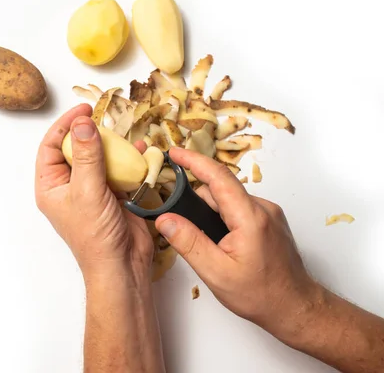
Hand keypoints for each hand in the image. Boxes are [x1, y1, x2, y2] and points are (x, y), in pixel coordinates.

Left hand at [35, 104, 153, 282]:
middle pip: (75, 149)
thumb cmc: (95, 235)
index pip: (51, 147)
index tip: (83, 110)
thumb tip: (83, 124)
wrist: (121, 265)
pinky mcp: (113, 195)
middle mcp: (69, 186)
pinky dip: (129, 160)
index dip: (65, 125)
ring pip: (98, 158)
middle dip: (89, 133)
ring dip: (111, 145)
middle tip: (103, 119)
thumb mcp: (87, 191)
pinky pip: (118, 170)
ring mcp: (92, 190)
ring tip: (122, 134)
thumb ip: (87, 156)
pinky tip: (140, 150)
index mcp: (51, 186)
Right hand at [155, 147, 320, 337]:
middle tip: (184, 228)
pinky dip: (225, 218)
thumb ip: (188, 242)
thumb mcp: (216, 272)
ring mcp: (269, 213)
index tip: (173, 152)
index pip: (218, 177)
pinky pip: (239, 208)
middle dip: (198, 204)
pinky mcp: (270, 220)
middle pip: (220, 190)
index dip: (193, 161)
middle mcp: (263, 208)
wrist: (295, 307)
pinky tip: (223, 244)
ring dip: (213, 214)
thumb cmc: (260, 294)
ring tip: (211, 246)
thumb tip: (164, 219)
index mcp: (249, 217)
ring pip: (229, 200)